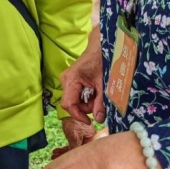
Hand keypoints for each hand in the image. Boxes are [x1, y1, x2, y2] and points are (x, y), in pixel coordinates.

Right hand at [58, 28, 105, 152]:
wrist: (100, 46)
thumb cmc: (102, 60)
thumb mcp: (104, 84)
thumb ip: (100, 102)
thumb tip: (99, 120)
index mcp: (71, 80)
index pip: (69, 104)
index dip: (79, 116)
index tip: (90, 122)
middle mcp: (66, 80)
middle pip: (72, 104)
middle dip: (86, 107)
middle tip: (100, 102)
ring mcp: (68, 80)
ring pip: (76, 100)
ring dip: (88, 102)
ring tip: (99, 93)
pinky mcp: (72, 81)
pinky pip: (78, 95)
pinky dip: (87, 97)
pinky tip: (95, 90)